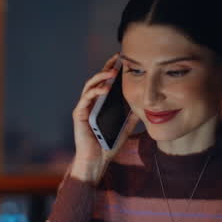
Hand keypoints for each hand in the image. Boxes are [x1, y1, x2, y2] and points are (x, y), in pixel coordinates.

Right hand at [70, 55, 136, 182]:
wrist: (95, 162)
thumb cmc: (106, 147)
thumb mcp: (124, 130)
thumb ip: (130, 119)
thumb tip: (142, 108)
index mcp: (99, 106)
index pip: (105, 84)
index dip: (111, 71)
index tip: (121, 61)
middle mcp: (90, 104)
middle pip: (96, 81)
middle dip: (106, 69)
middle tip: (117, 60)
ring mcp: (83, 109)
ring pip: (89, 87)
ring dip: (100, 78)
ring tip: (112, 73)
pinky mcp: (79, 115)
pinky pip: (85, 99)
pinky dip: (94, 92)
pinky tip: (104, 89)